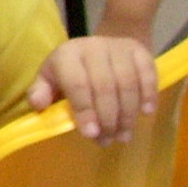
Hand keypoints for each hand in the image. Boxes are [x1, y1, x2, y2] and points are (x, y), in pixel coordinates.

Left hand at [28, 35, 158, 144]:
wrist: (97, 47)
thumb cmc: (69, 70)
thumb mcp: (49, 78)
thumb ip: (40, 92)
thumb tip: (38, 105)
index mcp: (67, 54)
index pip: (77, 83)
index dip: (84, 109)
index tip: (91, 134)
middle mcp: (93, 47)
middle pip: (105, 86)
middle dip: (108, 118)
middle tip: (107, 140)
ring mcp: (118, 47)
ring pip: (128, 83)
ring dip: (127, 114)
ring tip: (123, 136)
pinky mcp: (139, 50)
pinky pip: (148, 74)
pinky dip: (149, 94)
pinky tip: (146, 113)